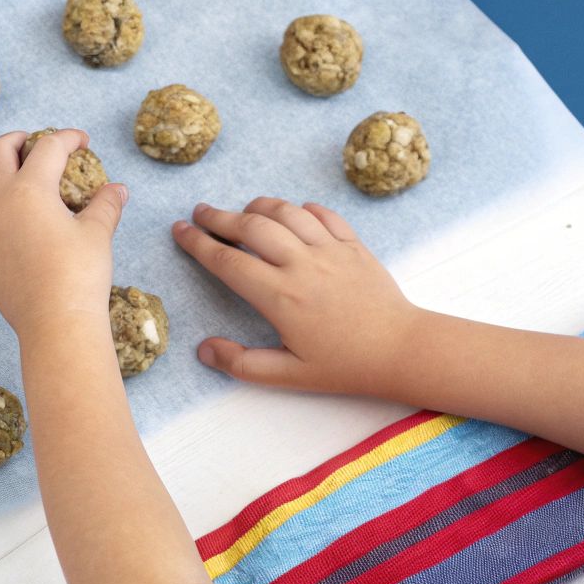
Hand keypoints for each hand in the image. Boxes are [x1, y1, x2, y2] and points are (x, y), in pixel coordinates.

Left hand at [0, 129, 128, 340]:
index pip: (48, 148)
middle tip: (34, 144)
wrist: (55, 322)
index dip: (67, 138)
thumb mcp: (98, 234)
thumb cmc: (79, 276)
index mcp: (31, 189)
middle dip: (18, 139)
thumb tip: (118, 189)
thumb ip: (106, 205)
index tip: (81, 141)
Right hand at [172, 198, 425, 398]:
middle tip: (200, 212)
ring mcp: (330, 250)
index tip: (180, 231)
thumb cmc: (346, 366)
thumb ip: (243, 363)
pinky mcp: (354, 245)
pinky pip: (323, 214)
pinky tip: (292, 214)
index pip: (228, 261)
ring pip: (286, 212)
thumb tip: (203, 349)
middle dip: (219, 217)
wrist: (403, 350)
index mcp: (281, 296)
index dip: (198, 243)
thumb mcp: (290, 376)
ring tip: (242, 211)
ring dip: (258, 207)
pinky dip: (302, 208)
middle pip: (251, 227)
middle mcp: (302, 264)